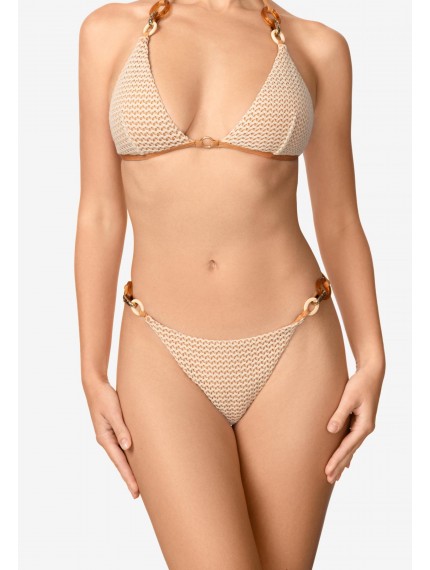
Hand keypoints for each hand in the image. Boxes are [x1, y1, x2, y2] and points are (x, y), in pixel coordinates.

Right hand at [83, 378, 139, 498]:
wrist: (95, 386)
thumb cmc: (105, 397)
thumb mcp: (114, 412)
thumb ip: (121, 428)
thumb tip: (128, 447)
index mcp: (105, 438)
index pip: (119, 462)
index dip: (128, 477)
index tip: (136, 490)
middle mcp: (107, 440)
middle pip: (120, 463)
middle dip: (129, 478)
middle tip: (138, 495)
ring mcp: (110, 436)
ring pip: (122, 456)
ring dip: (130, 468)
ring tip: (140, 481)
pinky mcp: (114, 430)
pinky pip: (123, 447)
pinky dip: (129, 455)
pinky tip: (136, 460)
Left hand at [325, 363, 383, 483]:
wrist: (371, 374)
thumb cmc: (360, 383)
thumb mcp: (349, 397)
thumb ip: (340, 414)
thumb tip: (331, 430)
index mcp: (364, 425)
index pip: (347, 447)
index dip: (337, 460)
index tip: (327, 471)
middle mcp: (365, 428)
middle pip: (350, 451)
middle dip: (339, 465)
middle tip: (328, 480)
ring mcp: (363, 426)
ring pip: (351, 448)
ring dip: (343, 461)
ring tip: (335, 475)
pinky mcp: (359, 422)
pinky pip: (351, 441)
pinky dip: (347, 452)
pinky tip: (346, 461)